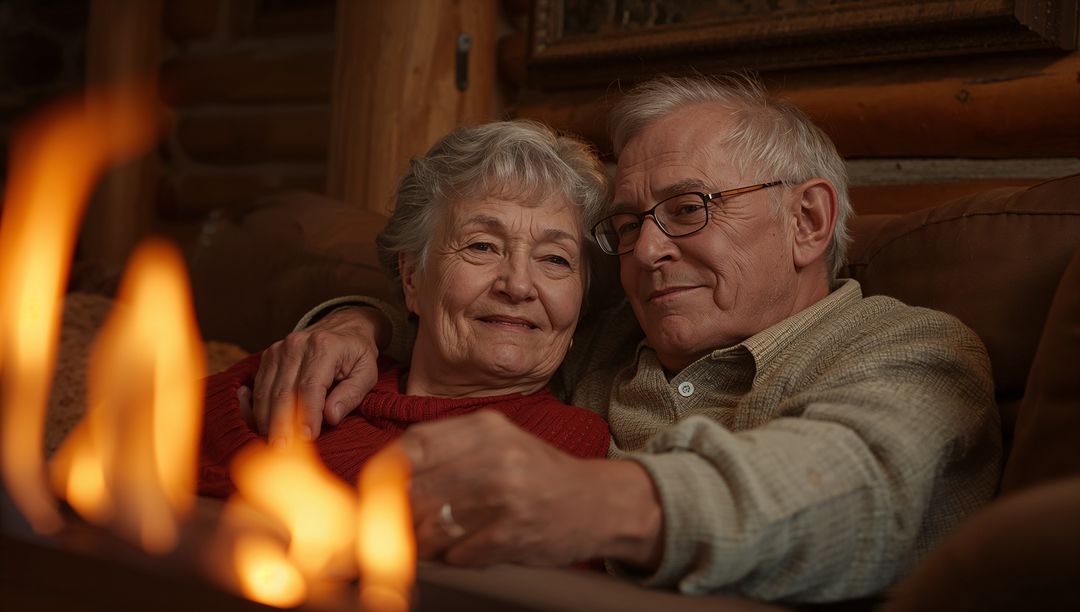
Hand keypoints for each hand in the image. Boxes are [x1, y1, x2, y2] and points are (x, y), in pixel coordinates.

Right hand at [251, 307, 388, 444]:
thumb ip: (351, 394)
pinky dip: (259, 409)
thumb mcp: (366, 373)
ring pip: (266, 391)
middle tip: (281, 450)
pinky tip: (261, 427)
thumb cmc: (357, 354)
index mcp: (324, 347)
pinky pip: (259, 386)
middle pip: (283, 391)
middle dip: (281, 424)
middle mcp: (297, 345)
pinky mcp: (269, 356)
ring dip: (267, 421)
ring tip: (271, 445)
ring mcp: (279, 349)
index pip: (311, 387)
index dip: (307, 414)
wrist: (344, 326)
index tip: (306, 438)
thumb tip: (330, 417)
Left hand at [396, 411, 663, 567]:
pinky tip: (465, 550)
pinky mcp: (512, 535)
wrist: (599, 504)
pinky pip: (457, 554)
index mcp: (487, 427)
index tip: (378, 490)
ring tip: (430, 542)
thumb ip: (450, 450)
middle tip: (397, 526)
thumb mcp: (500, 442)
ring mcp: (504, 497)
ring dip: (422, 542)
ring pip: (431, 526)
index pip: (415, 445)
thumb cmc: (541, 475)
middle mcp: (495, 457)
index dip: (386, 472)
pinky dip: (452, 558)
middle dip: (399, 514)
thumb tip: (387, 475)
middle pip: (416, 488)